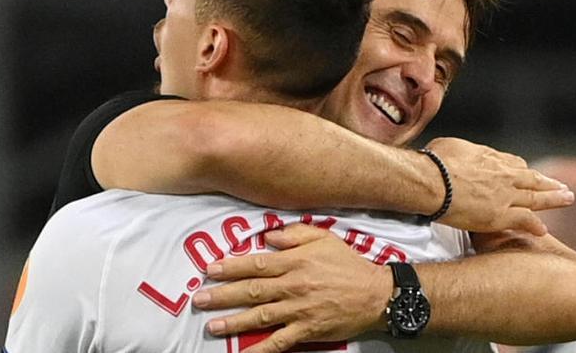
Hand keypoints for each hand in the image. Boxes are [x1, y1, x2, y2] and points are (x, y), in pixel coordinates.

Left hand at [192, 224, 390, 352]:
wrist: (375, 294)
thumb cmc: (348, 264)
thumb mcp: (323, 238)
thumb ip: (294, 234)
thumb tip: (268, 236)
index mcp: (295, 262)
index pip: (256, 264)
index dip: (230, 267)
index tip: (209, 270)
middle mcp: (293, 286)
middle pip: (251, 291)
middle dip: (223, 295)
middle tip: (199, 299)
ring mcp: (299, 310)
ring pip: (260, 316)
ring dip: (234, 322)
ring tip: (212, 326)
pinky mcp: (307, 330)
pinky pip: (279, 342)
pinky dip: (260, 350)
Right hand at [425, 137, 573, 235]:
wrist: (432, 181)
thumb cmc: (435, 162)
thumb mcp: (451, 145)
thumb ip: (463, 151)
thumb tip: (458, 153)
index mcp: (491, 158)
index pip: (514, 164)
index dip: (523, 170)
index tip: (529, 173)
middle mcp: (503, 175)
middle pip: (532, 179)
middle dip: (548, 183)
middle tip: (562, 186)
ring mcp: (505, 196)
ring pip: (535, 198)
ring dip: (553, 199)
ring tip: (566, 199)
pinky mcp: (500, 216)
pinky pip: (524, 221)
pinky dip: (535, 225)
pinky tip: (543, 231)